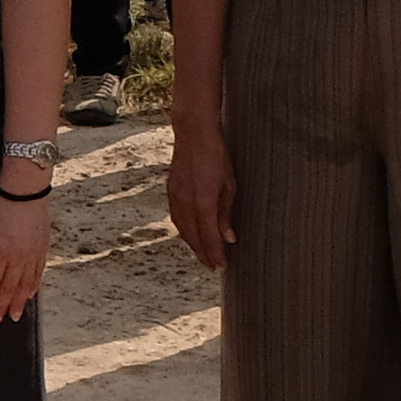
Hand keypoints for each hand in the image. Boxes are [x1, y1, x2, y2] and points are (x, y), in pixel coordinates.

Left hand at [0, 185, 52, 324]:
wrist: (25, 187)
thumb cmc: (0, 201)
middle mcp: (17, 257)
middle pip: (8, 289)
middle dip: (1, 308)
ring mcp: (32, 254)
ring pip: (25, 285)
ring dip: (18, 303)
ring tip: (14, 317)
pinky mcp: (43, 248)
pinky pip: (38, 273)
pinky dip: (33, 287)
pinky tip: (29, 296)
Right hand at [164, 121, 235, 271]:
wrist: (193, 133)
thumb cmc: (216, 156)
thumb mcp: (229, 185)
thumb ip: (226, 214)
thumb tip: (229, 238)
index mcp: (202, 203)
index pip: (209, 238)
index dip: (216, 255)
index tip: (222, 267)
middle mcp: (186, 204)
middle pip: (194, 238)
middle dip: (204, 254)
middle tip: (213, 267)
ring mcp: (175, 197)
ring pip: (182, 230)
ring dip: (192, 245)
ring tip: (203, 255)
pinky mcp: (171, 191)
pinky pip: (176, 218)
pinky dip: (183, 230)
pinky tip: (189, 233)